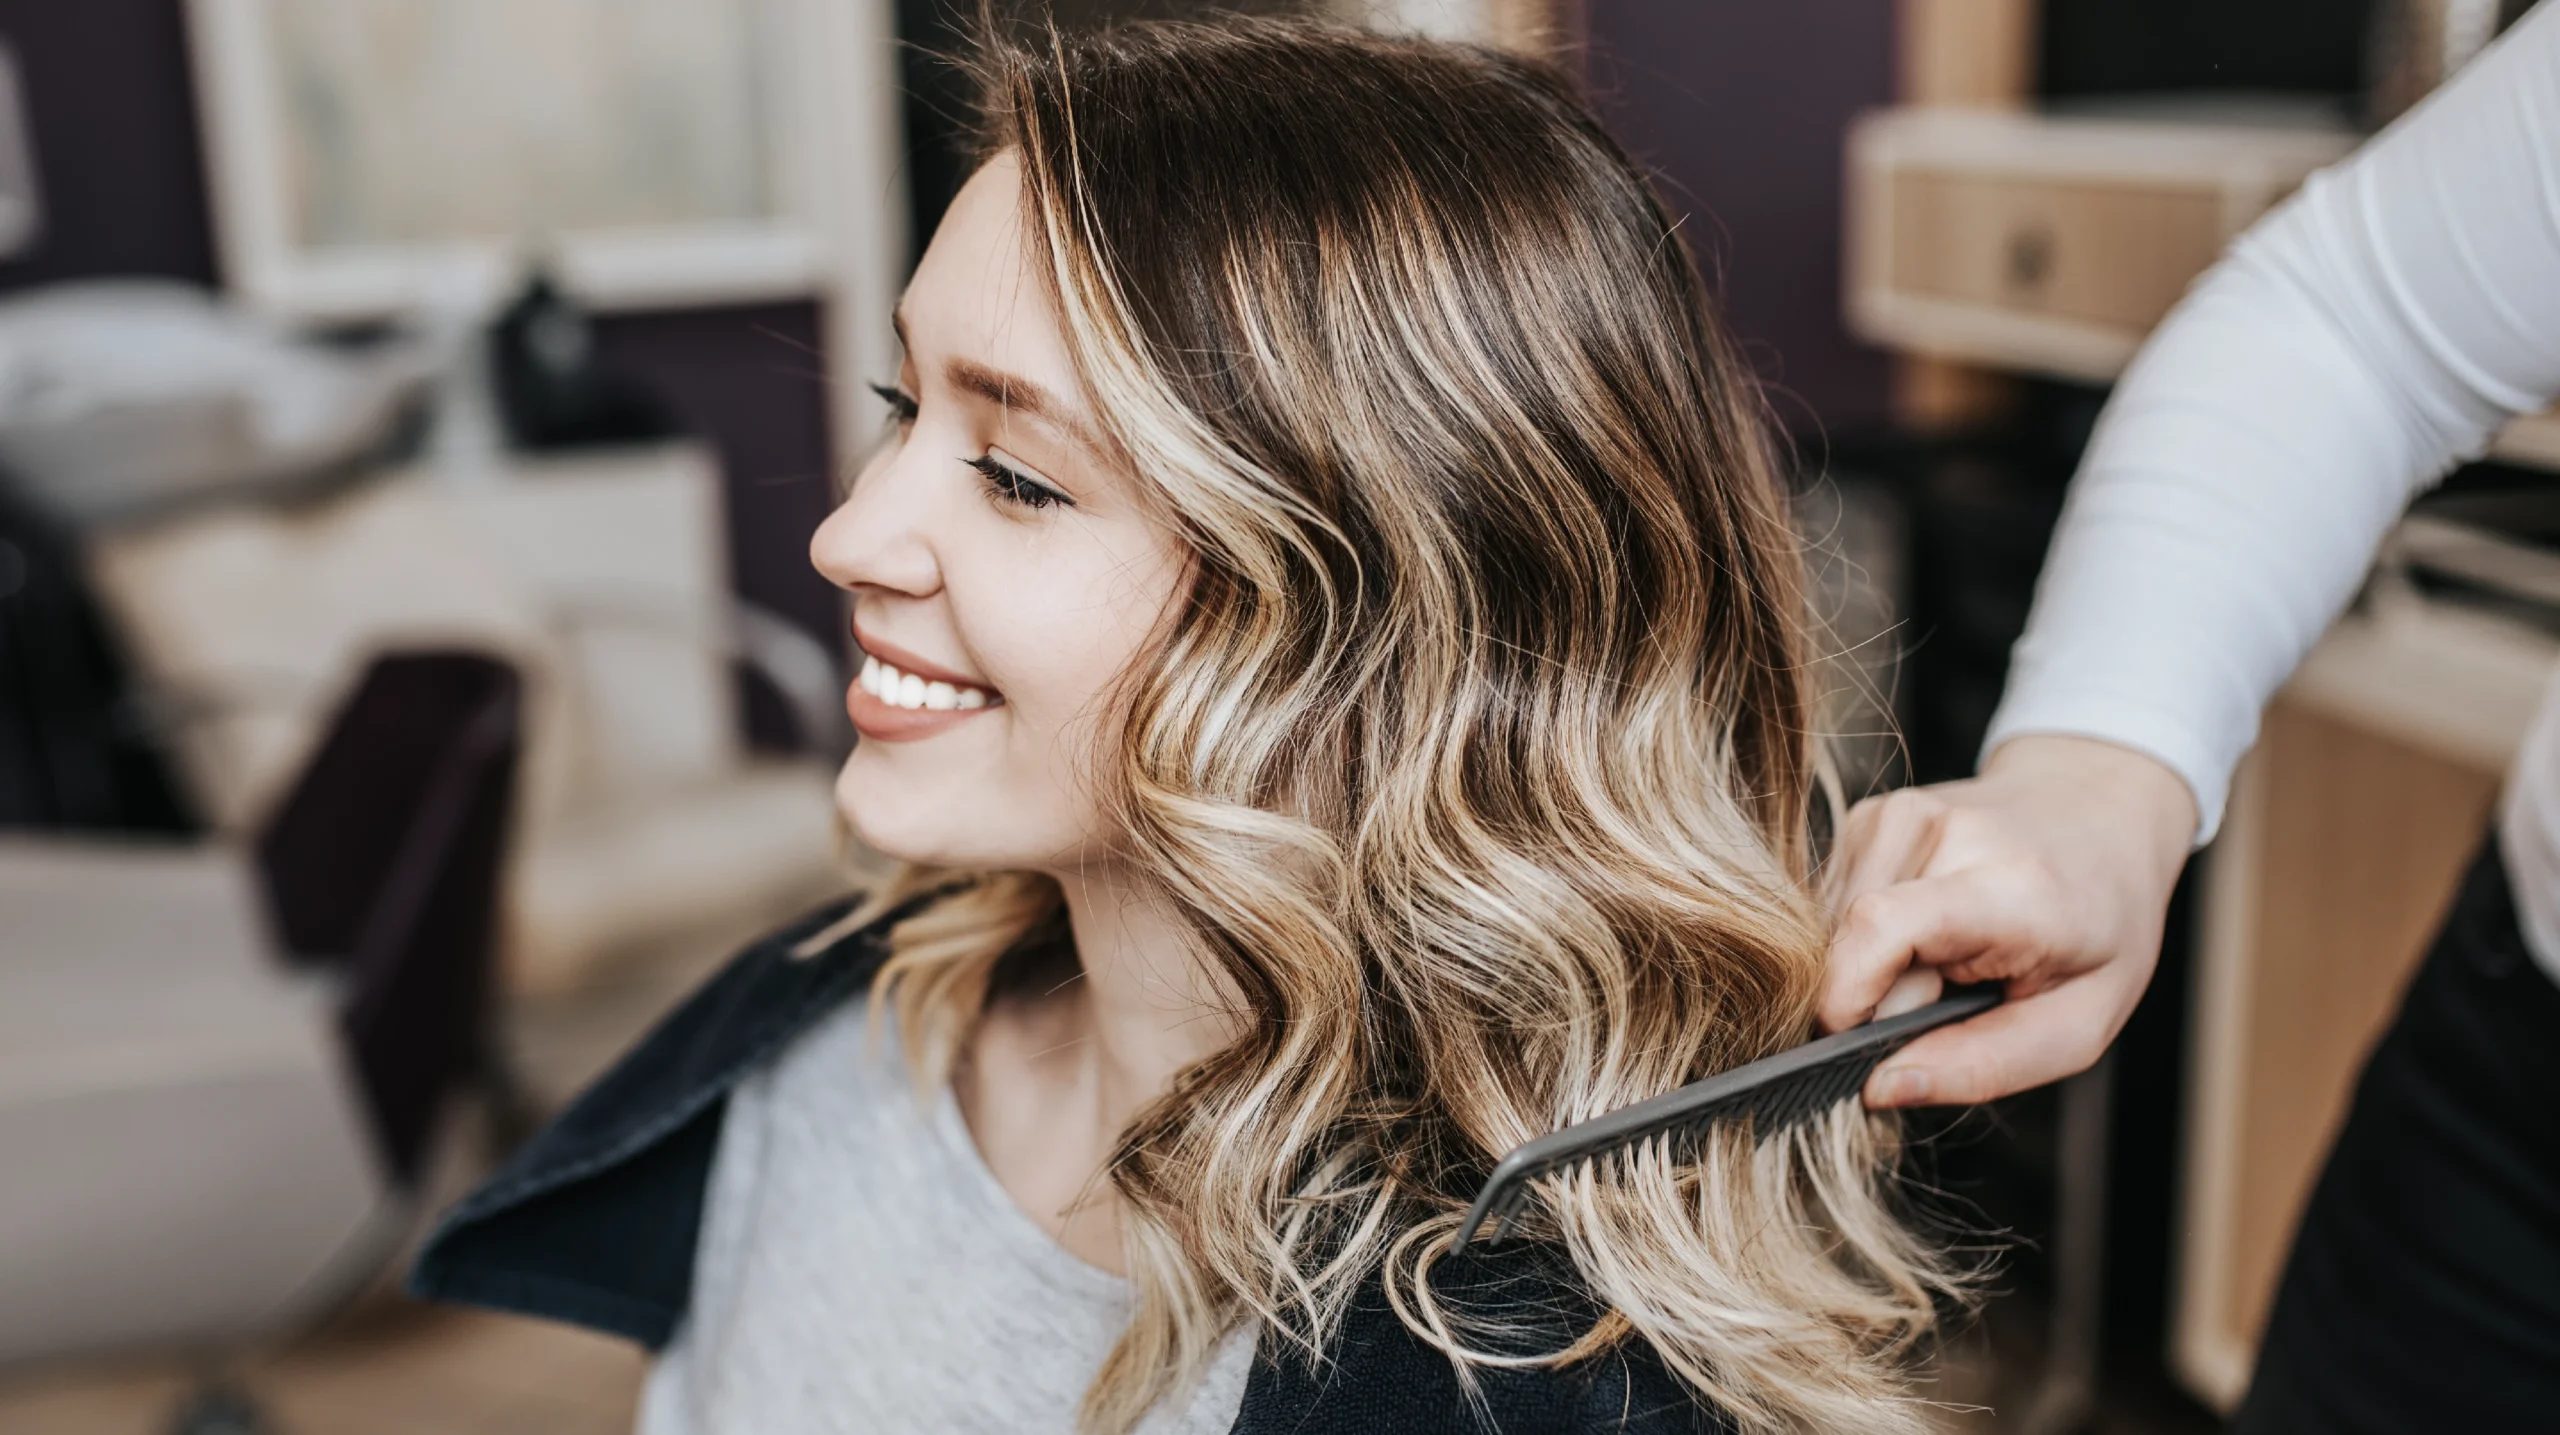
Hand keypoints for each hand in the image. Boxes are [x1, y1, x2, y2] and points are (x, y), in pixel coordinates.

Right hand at [1819, 734, 2200, 1107]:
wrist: (2101, 812)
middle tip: (1946, 999)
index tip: (1856, 1047)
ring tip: (1940, 961)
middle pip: (1849, 944)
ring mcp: (1895, 814)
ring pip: (1829, 928)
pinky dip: (1863, 938)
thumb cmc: (2101, 925)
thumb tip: (1879, 1086)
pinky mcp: (1865, 815)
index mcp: (2008, 883)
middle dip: (1876, 998)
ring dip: (1868, 967)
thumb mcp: (2079, 1024)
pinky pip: (1831, 905)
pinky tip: (1919, 930)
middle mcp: (1941, 830)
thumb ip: (1983, 1065)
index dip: (1847, 998)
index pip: (1882, 928)